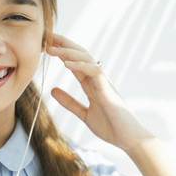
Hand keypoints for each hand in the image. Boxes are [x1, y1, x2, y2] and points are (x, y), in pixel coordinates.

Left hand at [47, 33, 153, 150]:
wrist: (129, 139)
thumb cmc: (111, 127)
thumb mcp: (84, 114)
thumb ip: (70, 102)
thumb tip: (53, 90)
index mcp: (92, 83)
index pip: (74, 62)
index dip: (61, 52)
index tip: (45, 45)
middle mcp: (98, 79)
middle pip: (80, 54)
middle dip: (63, 44)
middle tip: (46, 36)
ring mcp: (103, 82)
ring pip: (86, 58)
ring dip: (67, 52)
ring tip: (51, 49)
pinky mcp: (108, 89)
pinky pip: (94, 71)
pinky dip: (80, 65)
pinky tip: (66, 64)